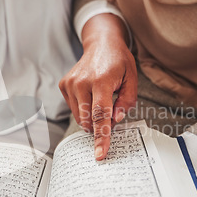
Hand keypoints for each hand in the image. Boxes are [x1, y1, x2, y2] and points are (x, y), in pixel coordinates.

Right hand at [59, 14, 137, 159]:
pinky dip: (84, 109)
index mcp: (101, 81)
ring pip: (80, 117)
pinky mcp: (64, 85)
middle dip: (100, 125)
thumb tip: (115, 120)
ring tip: (101, 98)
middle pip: (88, 120)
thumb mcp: (132, 79)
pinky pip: (74, 109)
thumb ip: (126, 102)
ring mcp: (70, 83)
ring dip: (92, 117)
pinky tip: (91, 95)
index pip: (100, 115)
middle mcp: (81, 82)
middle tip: (112, 113)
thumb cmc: (119, 62)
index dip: (102, 137)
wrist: (101, 43)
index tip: (100, 153)